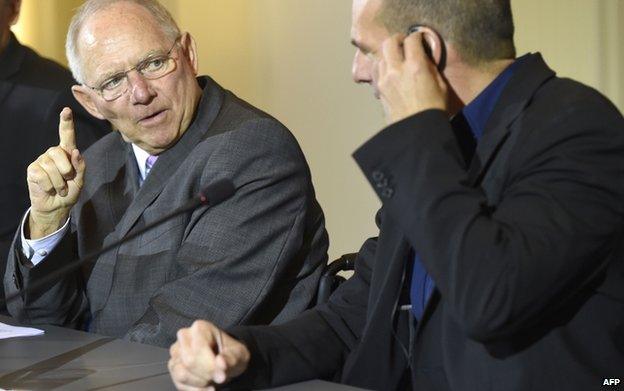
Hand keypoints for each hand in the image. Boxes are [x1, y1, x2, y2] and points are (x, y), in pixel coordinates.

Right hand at [26, 107, 84, 238]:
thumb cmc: (70, 192)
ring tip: (59, 188)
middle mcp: (53, 153)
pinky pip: (42, 176)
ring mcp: (41, 160)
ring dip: (59, 183)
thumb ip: (80, 167)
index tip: (66, 110)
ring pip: (52, 167)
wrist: (56, 207)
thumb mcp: (80, 181)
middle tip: (67, 181)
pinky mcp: (32, 170)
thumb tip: (75, 152)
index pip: (67, 136)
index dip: (66, 123)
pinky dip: (49, 186)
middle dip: (66, 170)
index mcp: (67, 153)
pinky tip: (49, 188)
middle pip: (59, 153)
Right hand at [168, 320, 249, 390]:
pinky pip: (179, 383)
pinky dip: (194, 390)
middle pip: (189, 362)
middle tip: (219, 377)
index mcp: (200, 328)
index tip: (222, 376)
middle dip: (205, 375)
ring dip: (200, 382)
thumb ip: (231, 359)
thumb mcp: (239, 355)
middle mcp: (184, 336)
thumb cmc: (231, 354)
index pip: (199, 350)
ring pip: (181, 374)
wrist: (225, 360)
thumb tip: (220, 364)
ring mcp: (176, 352)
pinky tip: (206, 388)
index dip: (210, 367)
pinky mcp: (173, 366)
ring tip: (212, 380)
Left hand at [376, 32, 447, 123]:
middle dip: (398, 39)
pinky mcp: (379, 89)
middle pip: (390, 41)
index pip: (412, 39)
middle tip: (405, 44)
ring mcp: (384, 79)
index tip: (419, 39)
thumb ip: (430, 66)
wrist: (416, 130)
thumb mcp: (440, 85)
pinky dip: (383, 66)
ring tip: (397, 59)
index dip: (416, 36)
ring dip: (390, 53)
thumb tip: (423, 56)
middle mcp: (396, 70)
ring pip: (381, 55)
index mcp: (415, 67)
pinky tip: (390, 70)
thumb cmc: (433, 109)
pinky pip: (377, 69)